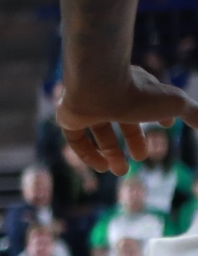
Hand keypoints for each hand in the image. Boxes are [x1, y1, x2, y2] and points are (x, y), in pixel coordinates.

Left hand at [55, 73, 197, 175]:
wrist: (97, 83)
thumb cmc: (138, 92)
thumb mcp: (174, 104)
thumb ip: (192, 114)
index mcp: (136, 86)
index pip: (147, 99)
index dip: (157, 114)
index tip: (166, 126)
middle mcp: (111, 94)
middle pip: (123, 118)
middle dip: (133, 140)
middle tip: (141, 157)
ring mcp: (89, 105)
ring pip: (100, 130)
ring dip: (111, 152)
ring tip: (120, 171)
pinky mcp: (69, 116)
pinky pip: (76, 138)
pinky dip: (88, 154)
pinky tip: (101, 167)